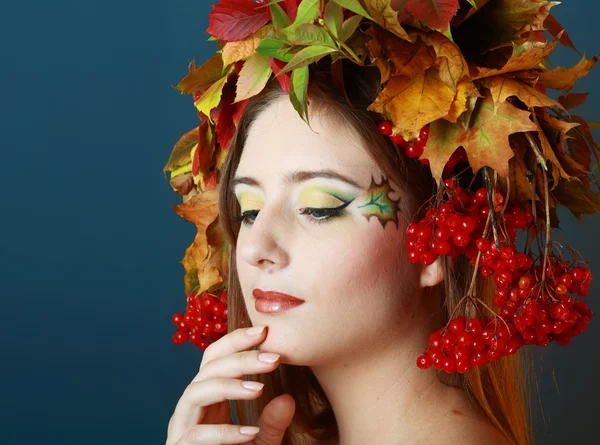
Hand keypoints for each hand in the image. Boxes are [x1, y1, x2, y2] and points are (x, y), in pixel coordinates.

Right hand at [166, 325, 295, 444]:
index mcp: (208, 398)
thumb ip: (273, 425)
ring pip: (195, 392)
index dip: (236, 340)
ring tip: (258, 388)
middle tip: (273, 358)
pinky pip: (196, 435)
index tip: (265, 331)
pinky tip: (249, 433)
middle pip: (207, 368)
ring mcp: (182, 428)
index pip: (215, 357)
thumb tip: (288, 399)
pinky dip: (223, 432)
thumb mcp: (263, 444)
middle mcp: (192, 408)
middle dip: (240, 358)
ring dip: (228, 386)